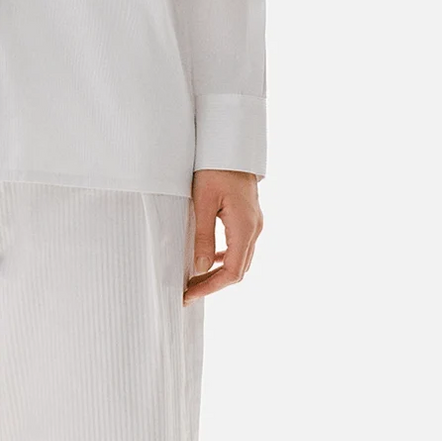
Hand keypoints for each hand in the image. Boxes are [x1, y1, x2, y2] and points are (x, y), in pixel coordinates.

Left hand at [184, 169, 262, 301]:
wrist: (231, 145)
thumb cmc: (215, 168)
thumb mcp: (203, 202)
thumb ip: (202, 237)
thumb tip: (199, 269)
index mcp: (245, 227)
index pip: (232, 272)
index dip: (210, 287)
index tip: (188, 295)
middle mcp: (254, 229)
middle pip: (238, 270)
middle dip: (213, 284)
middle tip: (187, 292)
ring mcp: (254, 224)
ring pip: (240, 260)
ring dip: (218, 273)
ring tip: (193, 280)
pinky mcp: (249, 219)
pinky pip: (239, 247)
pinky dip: (223, 259)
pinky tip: (206, 259)